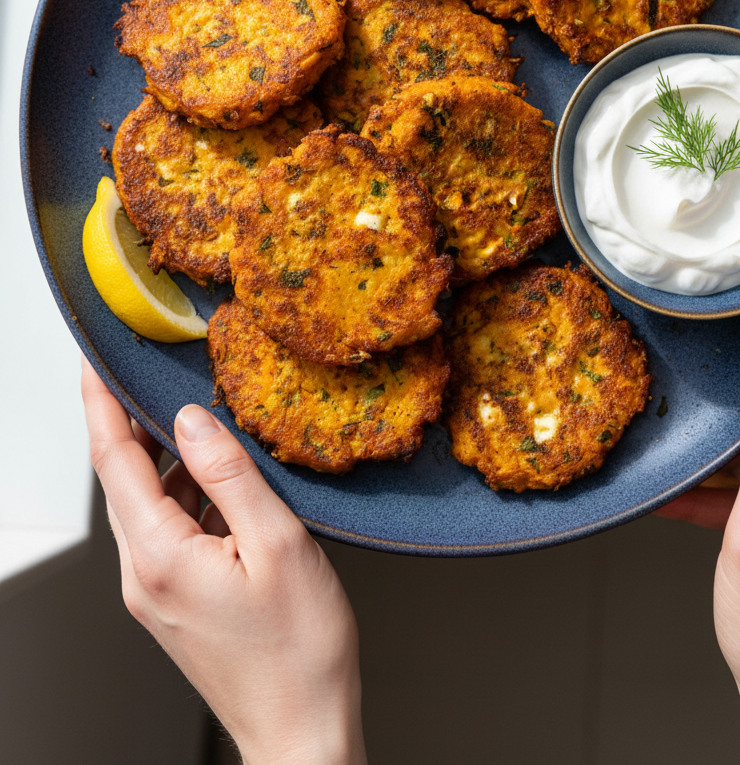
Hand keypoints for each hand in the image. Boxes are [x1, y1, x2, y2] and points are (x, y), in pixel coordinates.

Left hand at [81, 358, 366, 764]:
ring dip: (168, 458)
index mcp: (159, 556)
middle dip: (133, 420)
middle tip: (155, 370)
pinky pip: (167, 529)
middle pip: (124, 477)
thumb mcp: (277, 544)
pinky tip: (225, 483)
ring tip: (206, 421)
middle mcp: (143, 574)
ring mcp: (154, 591)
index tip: (93, 358)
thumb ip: (230, 474)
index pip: (114, 458)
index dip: (100, 401)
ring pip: (148, 502)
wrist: (301, 731)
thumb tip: (190, 419)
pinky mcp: (173, 601)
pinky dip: (187, 494)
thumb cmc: (299, 650)